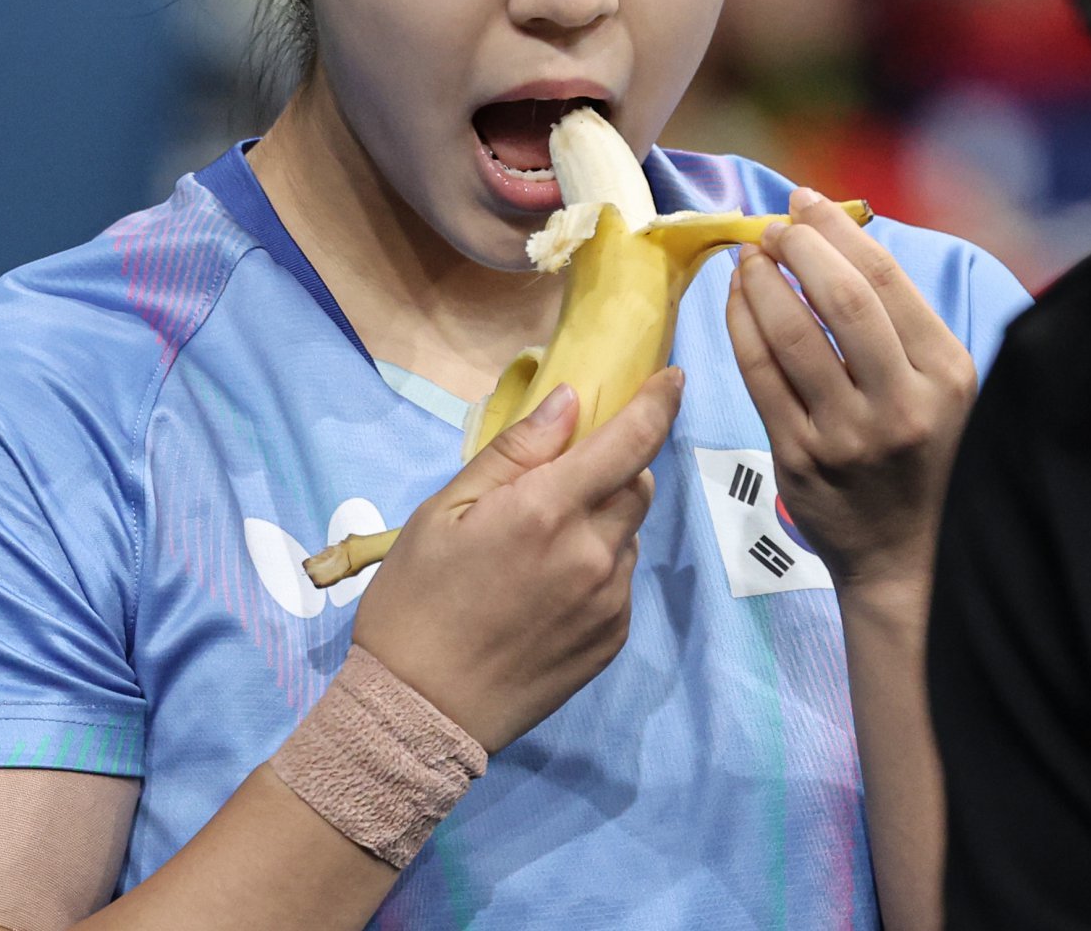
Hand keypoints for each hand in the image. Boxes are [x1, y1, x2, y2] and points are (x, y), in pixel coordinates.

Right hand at [350, 366, 683, 752]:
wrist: (418, 713)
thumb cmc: (416, 599)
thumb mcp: (444, 510)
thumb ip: (515, 452)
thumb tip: (571, 401)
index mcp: (548, 510)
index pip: (630, 441)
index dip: (659, 402)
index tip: (674, 378)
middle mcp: (593, 553)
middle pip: (638, 485)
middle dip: (616, 468)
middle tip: (563, 480)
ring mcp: (609, 602)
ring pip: (629, 535)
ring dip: (604, 521)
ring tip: (541, 547)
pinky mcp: (612, 641)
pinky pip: (620, 580)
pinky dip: (598, 567)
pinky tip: (546, 589)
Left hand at [726, 189, 975, 592]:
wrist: (907, 559)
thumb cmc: (923, 457)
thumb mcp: (943, 390)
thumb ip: (905, 327)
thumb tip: (842, 242)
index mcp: (947, 376)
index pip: (888, 283)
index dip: (839, 232)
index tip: (809, 204)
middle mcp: (901, 403)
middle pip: (842, 301)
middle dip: (800, 248)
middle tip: (775, 226)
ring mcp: (846, 434)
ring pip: (792, 334)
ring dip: (762, 281)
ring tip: (749, 255)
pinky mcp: (798, 458)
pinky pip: (759, 374)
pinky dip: (741, 325)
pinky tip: (735, 298)